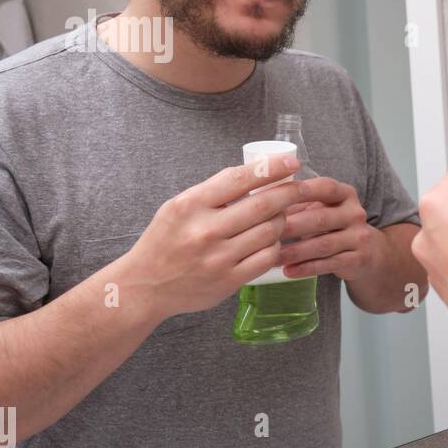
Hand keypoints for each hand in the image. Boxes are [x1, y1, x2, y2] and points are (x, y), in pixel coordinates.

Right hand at [123, 155, 303, 319]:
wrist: (145, 286)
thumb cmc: (165, 241)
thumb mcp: (178, 207)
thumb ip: (213, 191)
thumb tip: (255, 173)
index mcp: (190, 205)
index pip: (239, 179)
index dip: (271, 168)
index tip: (292, 161)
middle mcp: (205, 230)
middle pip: (262, 205)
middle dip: (289, 192)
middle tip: (301, 186)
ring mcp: (218, 258)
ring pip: (269, 231)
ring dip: (281, 219)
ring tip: (280, 214)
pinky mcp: (228, 280)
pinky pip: (266, 257)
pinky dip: (274, 245)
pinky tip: (270, 240)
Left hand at [274, 177, 382, 281]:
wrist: (369, 251)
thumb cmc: (333, 226)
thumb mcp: (323, 208)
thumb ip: (298, 203)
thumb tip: (261, 200)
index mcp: (345, 194)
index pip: (325, 187)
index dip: (303, 191)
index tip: (277, 196)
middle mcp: (355, 213)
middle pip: (320, 218)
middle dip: (290, 226)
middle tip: (264, 234)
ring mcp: (359, 237)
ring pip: (323, 245)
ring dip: (294, 252)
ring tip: (272, 257)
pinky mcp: (359, 259)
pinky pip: (329, 264)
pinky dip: (306, 268)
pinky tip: (288, 271)